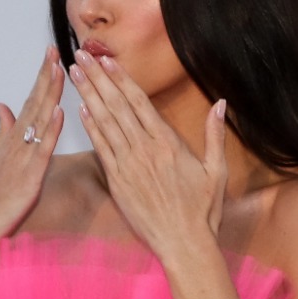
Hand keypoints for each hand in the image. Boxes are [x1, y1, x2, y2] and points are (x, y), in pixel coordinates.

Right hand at [0, 47, 65, 264]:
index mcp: (12, 140)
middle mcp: (15, 144)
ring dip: (50, 94)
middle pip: (33, 104)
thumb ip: (2, 132)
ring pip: (38, 121)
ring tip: (59, 70)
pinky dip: (51, 130)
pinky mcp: (27, 178)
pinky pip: (41, 150)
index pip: (30, 103)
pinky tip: (60, 112)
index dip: (42, 79)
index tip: (52, 55)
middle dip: (46, 77)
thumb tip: (1, 105)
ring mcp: (20, 159)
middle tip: (56, 49)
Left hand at [69, 50, 226, 257]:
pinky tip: (80, 110)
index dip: (122, 79)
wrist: (184, 243)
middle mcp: (146, 150)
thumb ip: (215, 135)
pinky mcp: (118, 182)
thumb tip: (221, 104)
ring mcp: (129, 166)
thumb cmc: (204, 210)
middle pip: (117, 106)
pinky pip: (101, 149)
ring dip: (88, 96)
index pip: (140, 103)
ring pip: (104, 123)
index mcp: (169, 144)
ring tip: (75, 74)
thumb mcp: (218, 170)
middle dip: (98, 79)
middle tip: (81, 55)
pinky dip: (90, 128)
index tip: (108, 60)